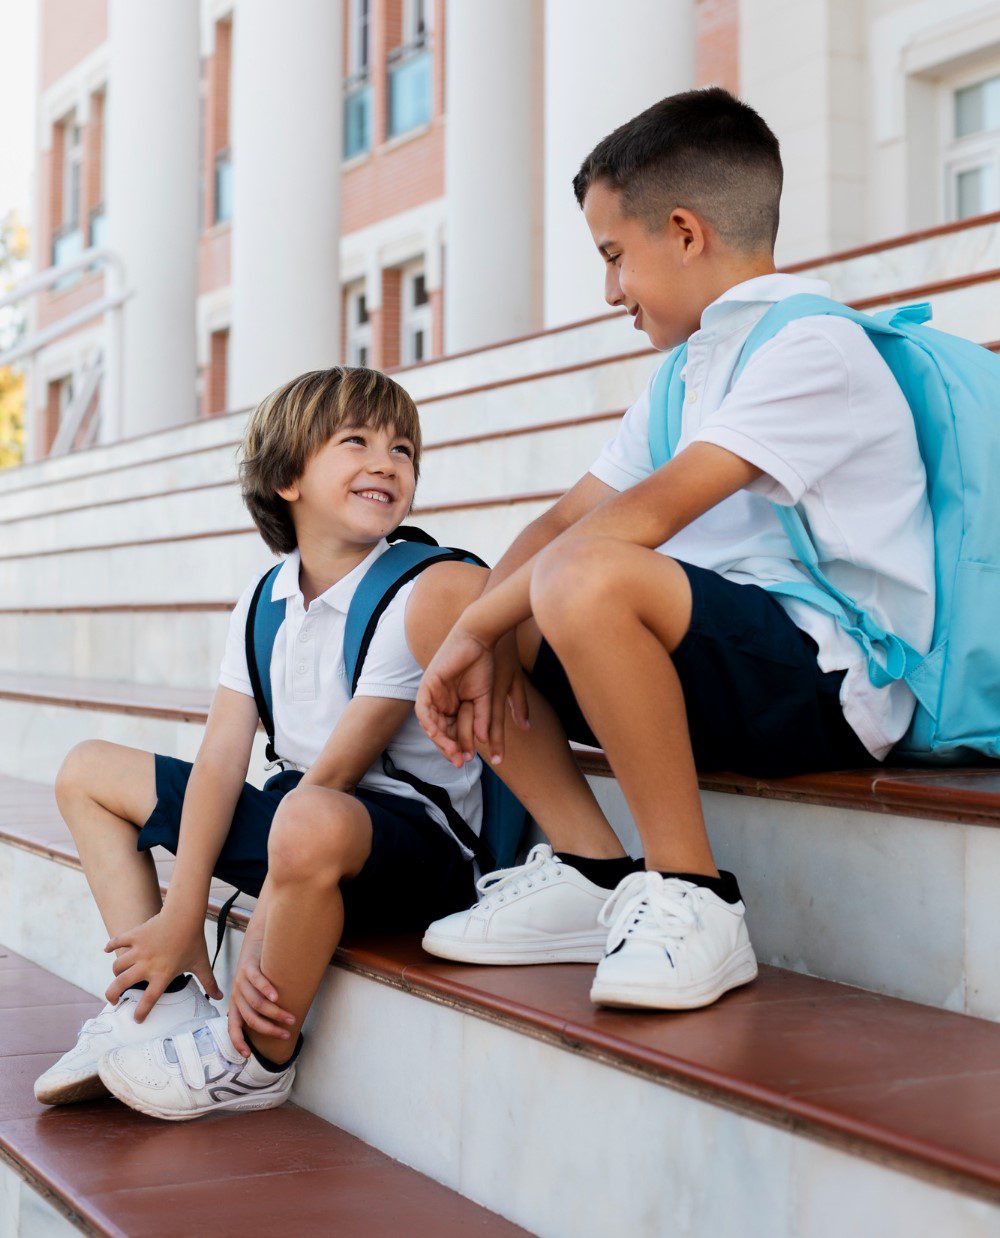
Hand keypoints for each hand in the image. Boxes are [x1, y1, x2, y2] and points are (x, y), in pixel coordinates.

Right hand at [104, 911, 222, 1019]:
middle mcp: (147, 965)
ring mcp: (139, 950)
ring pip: (117, 966)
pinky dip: (110, 945)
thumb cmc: (193, 940)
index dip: (141, 1013)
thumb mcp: (201, 964)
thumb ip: (209, 983)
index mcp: (162, 975)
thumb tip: (221, 997)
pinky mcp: (135, 936)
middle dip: (113, 995)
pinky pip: (117, 941)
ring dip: (115, 972)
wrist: (185, 915)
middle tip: (114, 999)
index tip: (137, 1019)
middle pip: (121, 984)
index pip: (148, 1000)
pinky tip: (107, 950)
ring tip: (118, 976)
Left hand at [227, 934, 293, 1056]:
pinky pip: (257, 981)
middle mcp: (236, 994)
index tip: (248, 1055)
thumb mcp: (252, 991)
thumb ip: (259, 1007)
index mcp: (236, 1003)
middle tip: (286, 1034)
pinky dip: (267, 990)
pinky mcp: (247, 967)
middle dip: (269, 1029)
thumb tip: (275, 1026)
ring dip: (274, 1014)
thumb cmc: (258, 970)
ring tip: (290, 1018)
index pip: (233, 1027)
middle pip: (251, 1018)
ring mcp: (240, 981)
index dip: (238, 1042)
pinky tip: (277, 997)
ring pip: (256, 1003)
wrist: (255, 941)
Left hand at [416, 623, 528, 765]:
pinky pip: (423, 709)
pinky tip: (437, 734)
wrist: (479, 640)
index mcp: (455, 705)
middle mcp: (442, 702)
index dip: (458, 747)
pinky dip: (429, 723)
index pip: (452, 732)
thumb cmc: (484, 664)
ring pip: (432, 725)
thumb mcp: (486, 697)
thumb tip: (483, 741)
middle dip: (448, 748)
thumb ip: (483, 719)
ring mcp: (433, 694)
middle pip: (441, 732)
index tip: (468, 760)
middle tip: (459, 761)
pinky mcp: (428, 685)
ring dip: (440, 740)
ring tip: (451, 751)